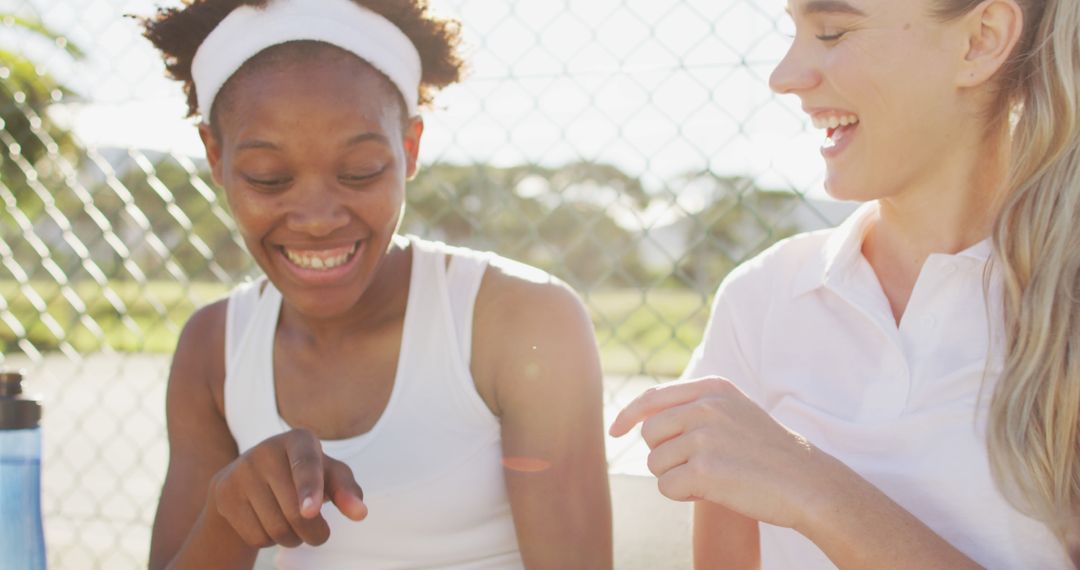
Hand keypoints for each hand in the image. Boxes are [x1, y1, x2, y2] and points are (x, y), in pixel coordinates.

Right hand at [208, 428, 367, 547]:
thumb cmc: (303, 476)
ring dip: (293, 539)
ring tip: (293, 525)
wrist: (250, 478)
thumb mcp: (329, 476)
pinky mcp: (224, 493)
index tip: (310, 511)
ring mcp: (241, 470)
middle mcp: (266, 450)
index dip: (309, 489)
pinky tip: (268, 523)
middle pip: (295, 512)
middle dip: (314, 533)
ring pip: (275, 529)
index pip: (306, 465)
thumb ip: (348, 491)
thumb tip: (360, 513)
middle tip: (319, 534)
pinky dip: (269, 541)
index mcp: (299, 439)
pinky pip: (255, 536)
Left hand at [609, 377, 834, 529]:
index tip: (616, 431)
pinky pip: (666, 487)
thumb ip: (695, 406)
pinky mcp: (704, 470)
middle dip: (663, 455)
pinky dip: (682, 495)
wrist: (807, 482)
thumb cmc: (769, 452)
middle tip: (695, 467)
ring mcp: (704, 437)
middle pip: (650, 433)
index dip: (629, 415)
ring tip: (711, 478)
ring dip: (675, 476)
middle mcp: (705, 406)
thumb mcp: (734, 411)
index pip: (652, 397)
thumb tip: (643, 416)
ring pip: (655, 462)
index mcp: (712, 388)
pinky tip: (711, 491)